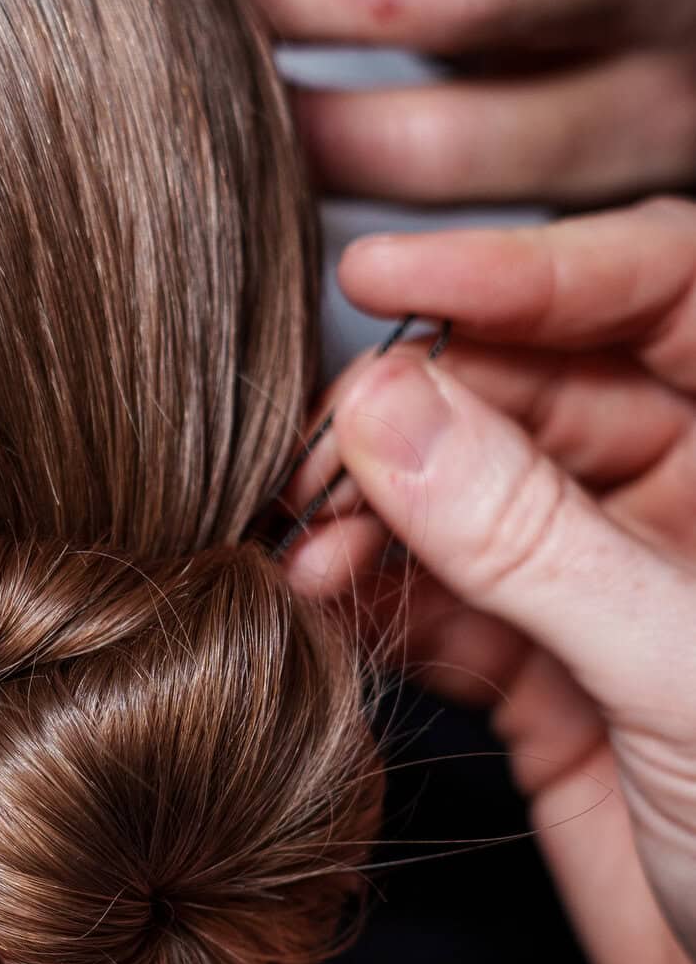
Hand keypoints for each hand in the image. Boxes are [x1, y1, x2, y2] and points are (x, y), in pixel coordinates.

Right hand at [286, 196, 695, 963]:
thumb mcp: (682, 676)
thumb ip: (532, 542)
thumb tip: (393, 411)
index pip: (657, 293)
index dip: (526, 270)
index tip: (393, 278)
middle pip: (542, 390)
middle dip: (425, 407)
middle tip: (322, 442)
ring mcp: (622, 603)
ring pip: (478, 500)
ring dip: (381, 507)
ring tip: (306, 537)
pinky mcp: (555, 694)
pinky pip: (448, 609)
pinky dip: (376, 599)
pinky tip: (318, 596)